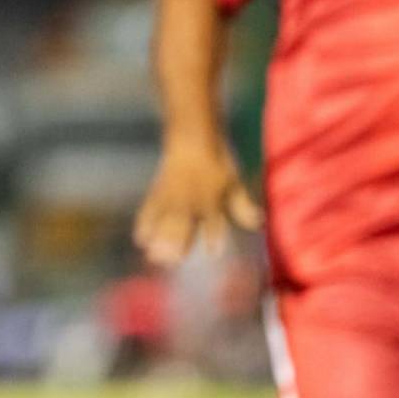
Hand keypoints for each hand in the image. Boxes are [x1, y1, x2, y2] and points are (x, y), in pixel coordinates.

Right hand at [133, 141, 262, 266]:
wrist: (192, 136)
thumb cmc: (217, 161)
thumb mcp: (234, 181)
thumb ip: (242, 204)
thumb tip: (258, 223)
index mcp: (213, 196)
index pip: (214, 218)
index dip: (214, 235)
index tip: (212, 253)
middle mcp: (192, 197)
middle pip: (183, 221)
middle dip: (177, 241)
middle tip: (170, 261)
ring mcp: (173, 194)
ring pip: (165, 217)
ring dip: (158, 237)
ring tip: (152, 256)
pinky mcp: (160, 190)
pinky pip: (150, 207)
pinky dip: (145, 222)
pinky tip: (140, 238)